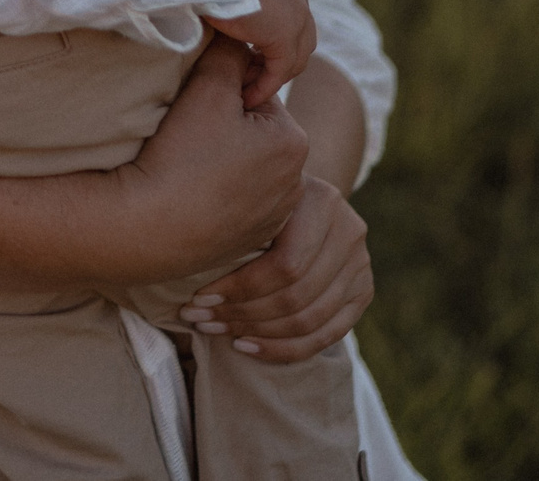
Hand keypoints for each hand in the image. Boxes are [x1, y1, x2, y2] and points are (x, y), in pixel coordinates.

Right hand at [107, 35, 307, 283]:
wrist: (151, 228)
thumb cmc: (180, 156)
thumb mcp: (206, 90)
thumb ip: (228, 54)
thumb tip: (239, 35)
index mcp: (294, 140)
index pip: (256, 97)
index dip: (220, 96)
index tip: (193, 112)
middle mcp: (297, 182)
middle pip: (255, 134)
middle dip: (227, 131)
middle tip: (187, 140)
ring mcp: (277, 217)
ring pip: (248, 169)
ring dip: (225, 163)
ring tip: (188, 169)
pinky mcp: (254, 240)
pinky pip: (239, 203)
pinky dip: (220, 196)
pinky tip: (193, 197)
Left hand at [180, 176, 372, 363]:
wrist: (292, 196)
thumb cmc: (252, 192)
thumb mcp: (244, 190)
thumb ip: (230, 207)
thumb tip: (176, 237)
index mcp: (322, 200)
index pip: (284, 266)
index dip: (239, 289)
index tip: (196, 299)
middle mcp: (350, 231)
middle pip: (296, 296)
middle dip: (241, 314)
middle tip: (198, 320)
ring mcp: (361, 264)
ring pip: (310, 320)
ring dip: (257, 334)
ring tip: (215, 331)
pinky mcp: (362, 292)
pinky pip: (327, 335)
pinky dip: (284, 348)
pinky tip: (246, 346)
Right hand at [202, 0, 315, 107]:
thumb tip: (223, 16)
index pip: (291, 24)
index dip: (272, 47)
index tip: (248, 62)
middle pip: (300, 45)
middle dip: (276, 64)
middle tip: (248, 78)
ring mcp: (297, 18)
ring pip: (293, 61)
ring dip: (271, 77)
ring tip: (246, 91)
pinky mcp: (284, 36)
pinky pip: (278, 71)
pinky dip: (264, 86)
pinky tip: (247, 97)